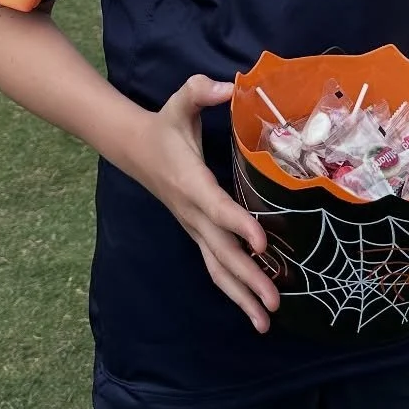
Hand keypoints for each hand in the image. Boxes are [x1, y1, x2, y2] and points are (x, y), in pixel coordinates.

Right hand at [125, 75, 278, 332]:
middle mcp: (192, 213)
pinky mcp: (196, 232)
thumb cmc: (164, 124)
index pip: (217, 208)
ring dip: (241, 296)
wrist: (134, 147)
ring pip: (217, 268)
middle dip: (248, 279)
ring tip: (265, 322)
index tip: (262, 243)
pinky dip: (234, 287)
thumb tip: (227, 85)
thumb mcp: (180, 100)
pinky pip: (215, 264)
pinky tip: (253, 306)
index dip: (239, 225)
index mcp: (192, 183)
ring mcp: (193, 227)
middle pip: (221, 252)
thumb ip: (201, 90)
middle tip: (274, 304)